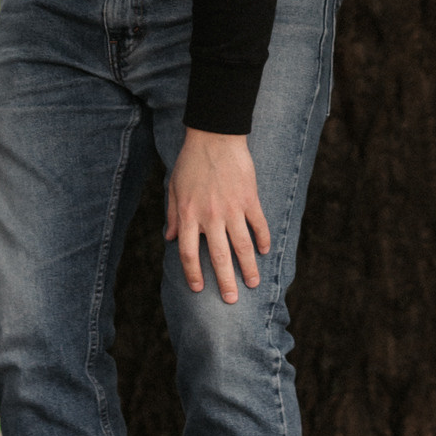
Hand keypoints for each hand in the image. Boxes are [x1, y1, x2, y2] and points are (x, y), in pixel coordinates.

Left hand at [166, 127, 268, 303]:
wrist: (214, 136)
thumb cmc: (190, 161)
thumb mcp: (174, 187)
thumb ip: (173, 215)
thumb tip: (170, 238)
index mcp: (189, 215)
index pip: (189, 254)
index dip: (192, 274)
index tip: (198, 289)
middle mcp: (211, 216)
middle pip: (220, 257)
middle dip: (226, 282)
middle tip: (231, 300)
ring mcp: (232, 208)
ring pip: (242, 246)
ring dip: (249, 268)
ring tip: (254, 284)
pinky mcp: (249, 198)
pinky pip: (258, 224)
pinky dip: (263, 239)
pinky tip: (265, 251)